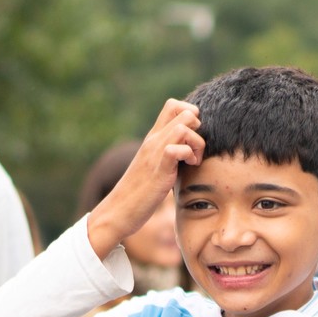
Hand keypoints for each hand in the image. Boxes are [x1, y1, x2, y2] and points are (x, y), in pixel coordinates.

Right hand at [88, 99, 202, 257]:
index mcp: (154, 138)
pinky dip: (188, 154)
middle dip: (199, 128)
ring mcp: (154, 153)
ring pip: (184, 127)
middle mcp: (153, 140)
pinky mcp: (158, 170)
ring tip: (194, 160)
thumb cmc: (140, 192)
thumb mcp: (157, 165)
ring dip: (197, 142)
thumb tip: (190, 150)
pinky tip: (189, 167)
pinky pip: (175, 149)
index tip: (194, 136)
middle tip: (196, 149)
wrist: (119, 210)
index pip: (173, 105)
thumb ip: (170, 153)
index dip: (191, 114)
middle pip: (183, 111)